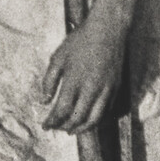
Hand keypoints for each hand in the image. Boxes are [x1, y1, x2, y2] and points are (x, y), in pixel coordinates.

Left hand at [42, 11, 126, 133]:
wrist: (108, 30)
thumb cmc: (80, 41)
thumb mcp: (58, 57)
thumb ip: (49, 81)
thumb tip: (45, 101)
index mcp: (74, 82)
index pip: (61, 111)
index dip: (52, 122)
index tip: (45, 126)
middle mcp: (90, 90)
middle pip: (77, 119)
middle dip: (65, 127)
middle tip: (57, 128)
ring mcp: (105, 90)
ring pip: (94, 119)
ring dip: (81, 129)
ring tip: (72, 131)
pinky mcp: (115, 89)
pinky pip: (105, 111)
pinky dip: (95, 120)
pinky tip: (87, 119)